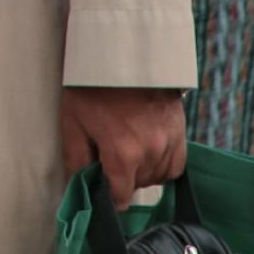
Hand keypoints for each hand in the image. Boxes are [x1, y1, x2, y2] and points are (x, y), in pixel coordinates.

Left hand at [60, 86, 186, 209]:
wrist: (123, 56)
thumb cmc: (92, 87)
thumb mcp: (72, 121)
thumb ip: (75, 158)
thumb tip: (75, 186)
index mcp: (122, 153)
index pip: (121, 195)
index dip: (109, 197)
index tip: (103, 192)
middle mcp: (150, 152)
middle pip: (139, 186)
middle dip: (122, 179)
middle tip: (108, 158)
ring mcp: (169, 143)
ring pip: (157, 177)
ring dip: (142, 172)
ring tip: (126, 150)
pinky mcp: (180, 133)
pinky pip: (175, 166)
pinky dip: (161, 165)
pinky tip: (146, 152)